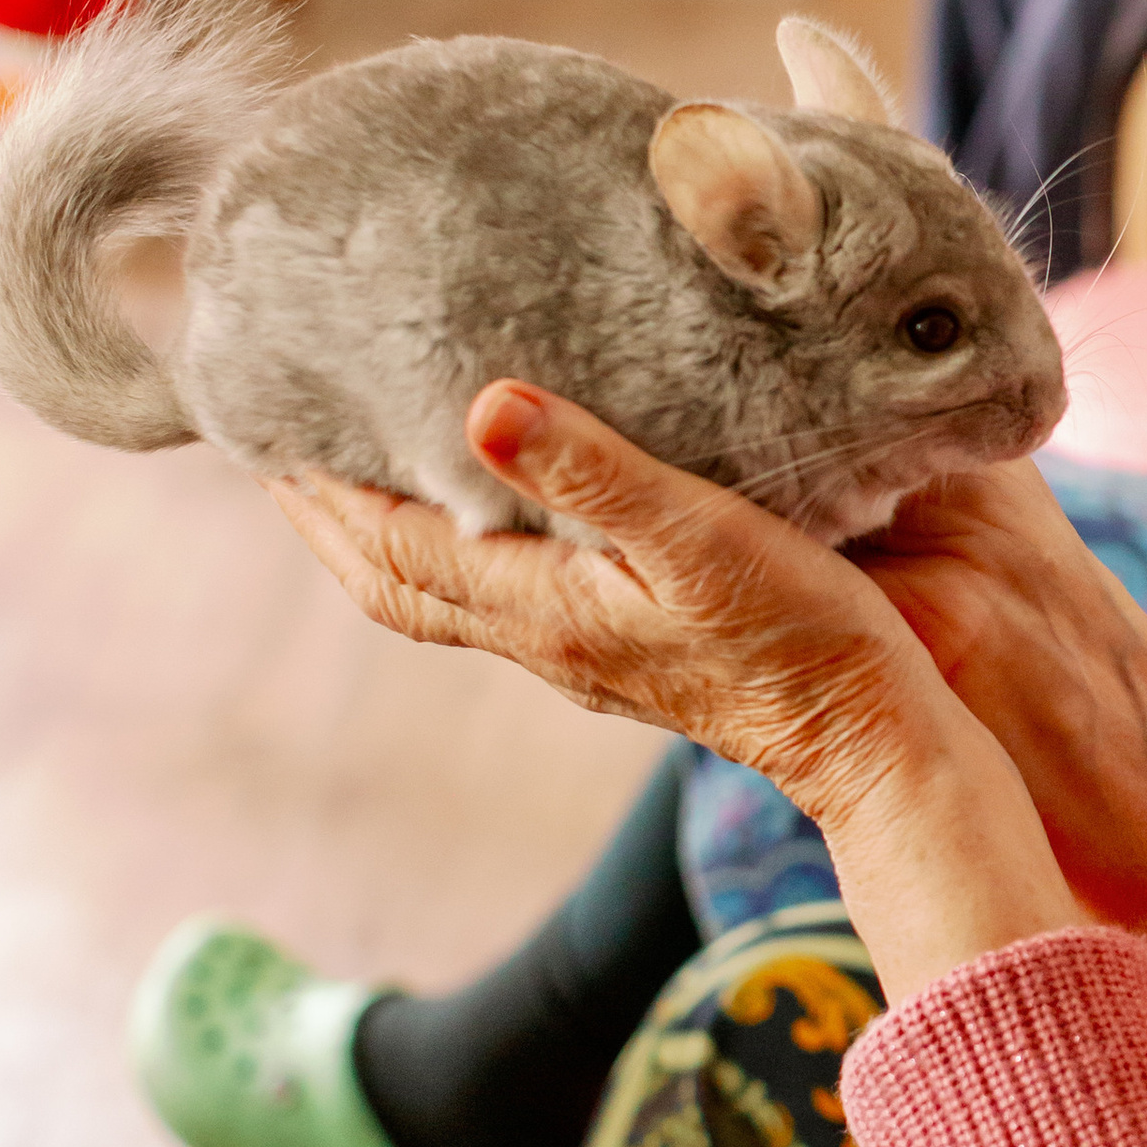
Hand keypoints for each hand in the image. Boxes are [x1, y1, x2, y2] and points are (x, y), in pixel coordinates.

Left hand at [270, 385, 1146, 994]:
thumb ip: (596, 470)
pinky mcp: (632, 649)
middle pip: (395, 579)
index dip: (319, 492)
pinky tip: (496, 498)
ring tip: (364, 456)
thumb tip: (482, 403)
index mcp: (542, 609)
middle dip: (329, 512)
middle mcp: (546, 639)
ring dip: (387, 528)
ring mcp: (586, 652)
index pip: (390, 549)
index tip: (265, 424)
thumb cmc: (803, 637)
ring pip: (445, 589)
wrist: (881, 744)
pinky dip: (461, 542)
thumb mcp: (703, 536)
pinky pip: (505, 592)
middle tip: (284, 436)